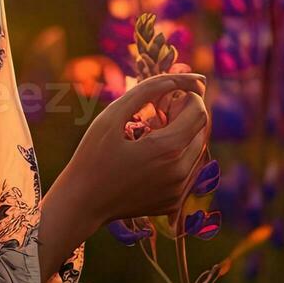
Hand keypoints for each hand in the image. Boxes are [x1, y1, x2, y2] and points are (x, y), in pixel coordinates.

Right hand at [62, 73, 210, 228]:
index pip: (199, 112)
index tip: (166, 96)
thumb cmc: (91, 157)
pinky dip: (177, 157)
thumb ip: (145, 91)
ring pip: (197, 150)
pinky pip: (187, 170)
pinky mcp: (174, 202)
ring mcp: (179, 190)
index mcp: (167, 149)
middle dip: (184, 115)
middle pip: (201, 130)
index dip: (187, 96)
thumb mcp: (111, 116)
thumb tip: (175, 79)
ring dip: (181, 135)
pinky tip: (150, 157)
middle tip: (155, 114)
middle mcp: (180, 172)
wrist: (82, 203)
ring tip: (150, 136)